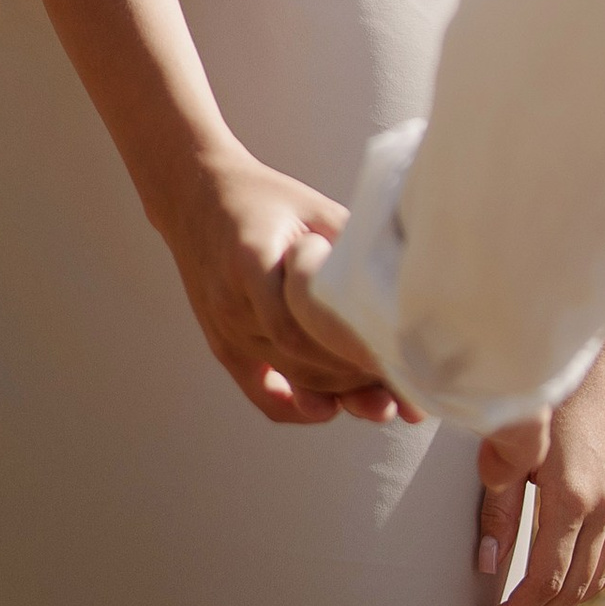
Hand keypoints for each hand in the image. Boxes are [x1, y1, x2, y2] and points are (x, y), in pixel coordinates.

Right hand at [164, 152, 421, 428]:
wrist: (197, 197)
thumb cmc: (268, 199)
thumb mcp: (313, 208)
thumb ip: (351, 247)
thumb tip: (407, 290)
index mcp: (251, 260)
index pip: (297, 326)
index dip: (349, 350)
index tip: (396, 357)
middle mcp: (232, 304)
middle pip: (301, 362)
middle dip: (358, 379)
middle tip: (407, 385)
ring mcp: (225, 331)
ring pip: (292, 381)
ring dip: (341, 393)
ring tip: (387, 396)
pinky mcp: (225, 348)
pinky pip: (264, 396)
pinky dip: (302, 408)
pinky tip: (335, 406)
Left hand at [475, 299, 604, 605]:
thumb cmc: (547, 392)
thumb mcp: (508, 447)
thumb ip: (498, 508)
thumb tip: (486, 565)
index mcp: (573, 500)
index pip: (544, 582)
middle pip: (573, 590)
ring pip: (600, 577)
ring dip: (565, 604)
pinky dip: (593, 579)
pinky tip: (570, 581)